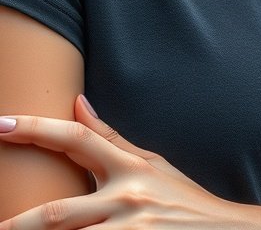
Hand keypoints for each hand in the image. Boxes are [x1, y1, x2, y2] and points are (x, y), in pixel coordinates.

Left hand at [0, 97, 260, 228]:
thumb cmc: (181, 199)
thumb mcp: (149, 163)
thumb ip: (109, 138)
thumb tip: (75, 104)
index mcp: (128, 167)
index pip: (76, 139)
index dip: (36, 129)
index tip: (0, 123)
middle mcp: (126, 198)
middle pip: (60, 212)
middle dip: (20, 222)